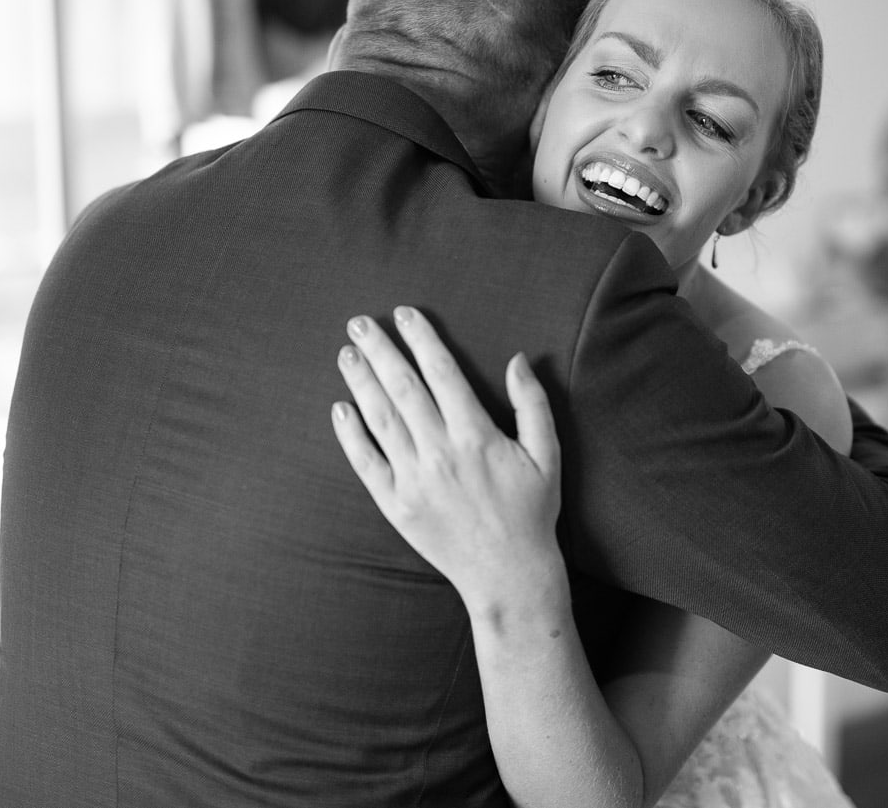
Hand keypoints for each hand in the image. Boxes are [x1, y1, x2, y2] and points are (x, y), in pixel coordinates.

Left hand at [331, 307, 564, 614]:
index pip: (442, 372)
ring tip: (346, 354)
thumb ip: (533, 404)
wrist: (509, 574)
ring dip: (361, 382)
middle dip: (380, 350)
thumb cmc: (532, 512)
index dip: (422, 338)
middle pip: (403, 388)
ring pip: (380, 419)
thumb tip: (519, 359)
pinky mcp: (396, 505)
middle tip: (358, 323)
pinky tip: (340, 409)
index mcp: (476, 435)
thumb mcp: (546, 454)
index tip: (404, 313)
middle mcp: (440, 452)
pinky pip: (366, 463)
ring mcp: (414, 479)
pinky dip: (351, 435)